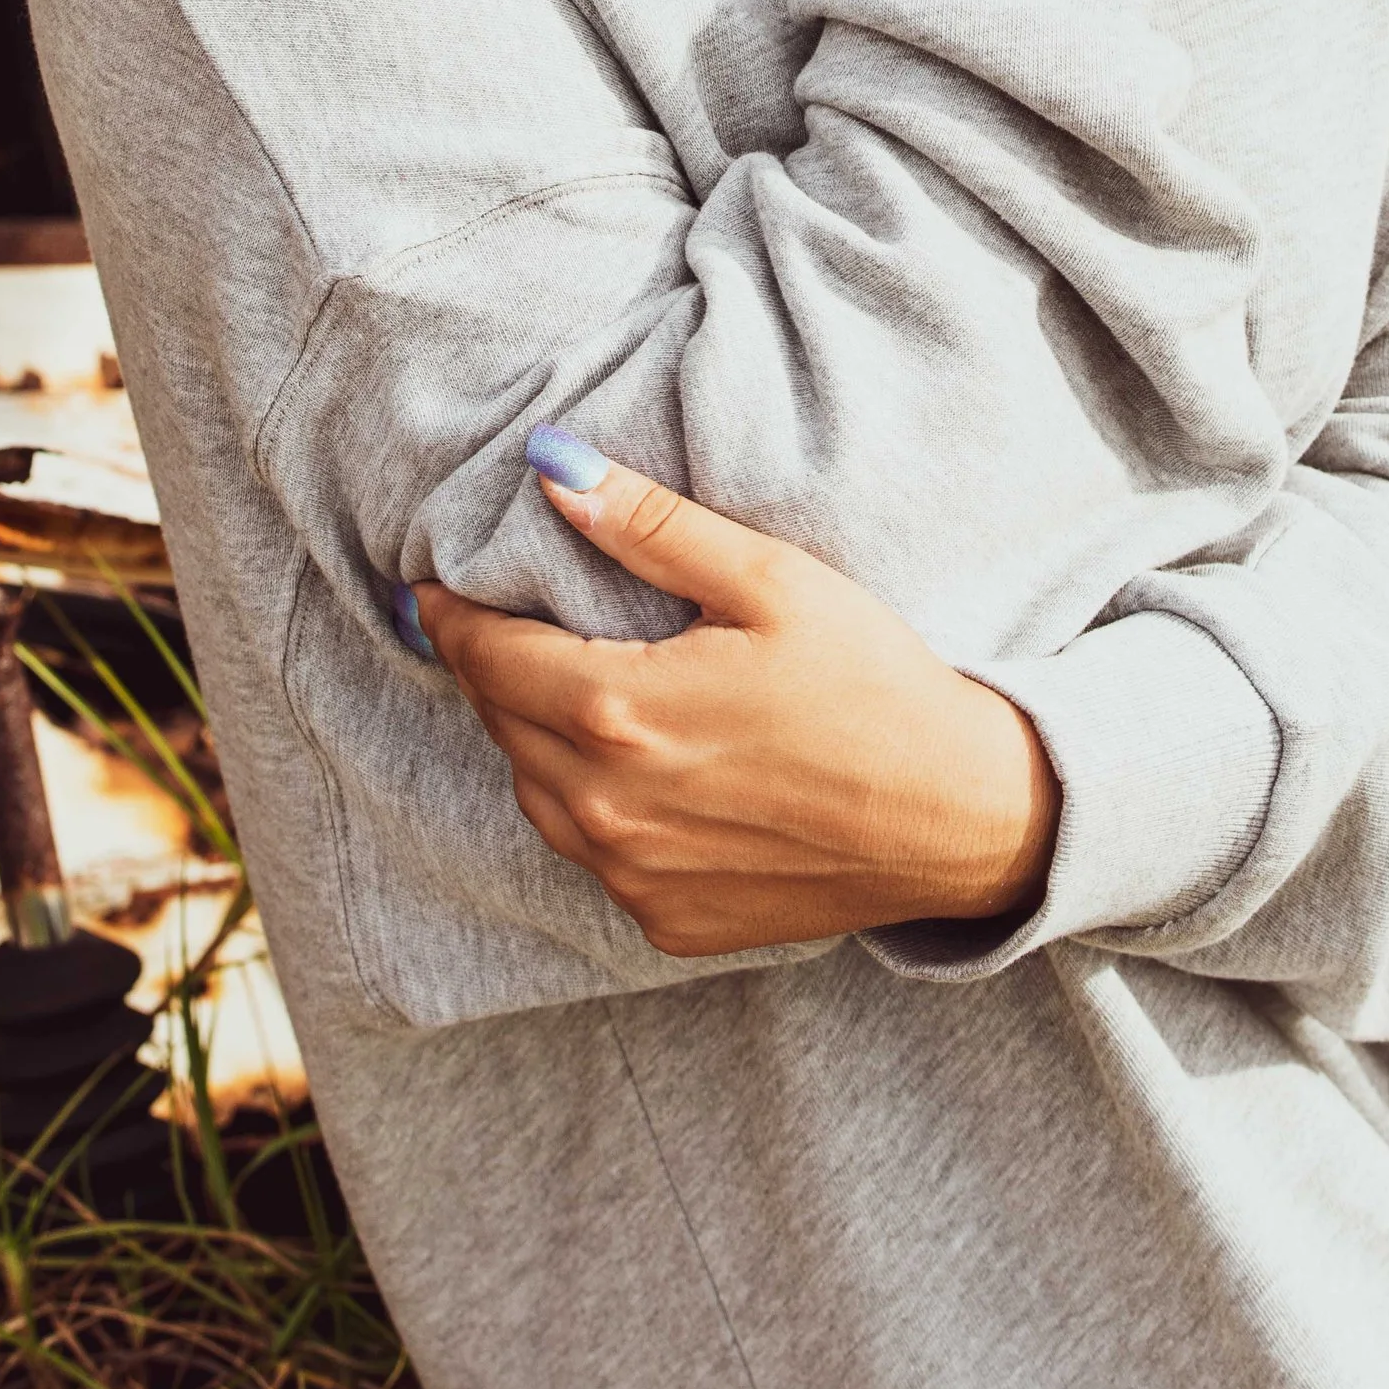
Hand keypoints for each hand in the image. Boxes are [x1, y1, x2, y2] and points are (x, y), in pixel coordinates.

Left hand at [408, 440, 1059, 957]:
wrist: (956, 815)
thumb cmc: (871, 682)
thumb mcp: (766, 579)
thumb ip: (647, 527)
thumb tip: (549, 467)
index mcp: (619, 713)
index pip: (487, 656)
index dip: (451, 615)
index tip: (432, 587)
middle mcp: (607, 808)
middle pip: (501, 724)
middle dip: (488, 669)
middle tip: (490, 622)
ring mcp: (634, 877)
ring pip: (534, 796)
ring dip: (528, 738)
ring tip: (551, 686)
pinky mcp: (666, 922)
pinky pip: (590, 854)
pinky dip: (585, 806)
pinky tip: (626, 767)